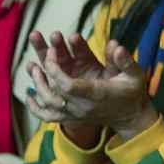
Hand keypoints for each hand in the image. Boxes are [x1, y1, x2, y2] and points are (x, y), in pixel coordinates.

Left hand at [25, 33, 156, 142]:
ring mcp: (75, 115)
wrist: (130, 117)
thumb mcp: (135, 74)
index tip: (53, 54)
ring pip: (48, 105)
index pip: (69, 86)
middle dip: (44, 73)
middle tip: (45, 56)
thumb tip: (115, 45)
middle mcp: (82, 107)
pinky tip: (29, 96)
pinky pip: (48, 117)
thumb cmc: (132, 92)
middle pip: (54, 94)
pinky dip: (36, 108)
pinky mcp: (71, 119)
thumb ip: (125, 60)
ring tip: (32, 67)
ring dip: (38, 85)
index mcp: (96, 94)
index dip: (56, 70)